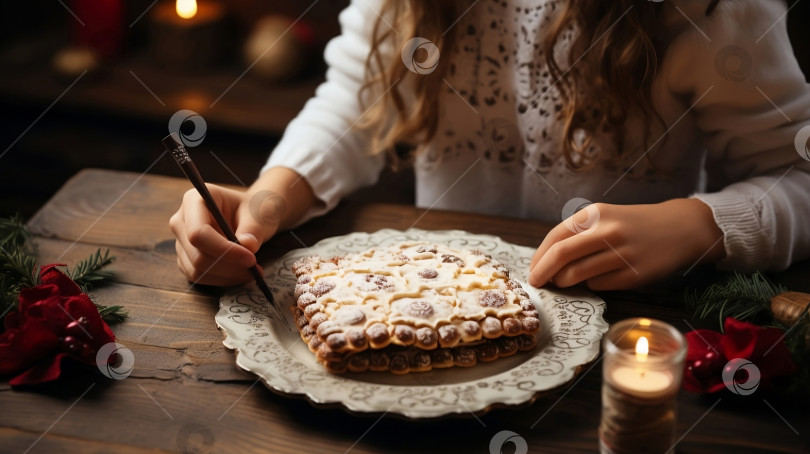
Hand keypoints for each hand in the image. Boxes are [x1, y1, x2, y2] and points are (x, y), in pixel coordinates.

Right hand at [169, 184, 276, 285]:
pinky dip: (222, 279)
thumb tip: (247, 246)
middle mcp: (181, 220)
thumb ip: (253, 229)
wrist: (250, 216)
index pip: (198, 232)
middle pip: (197, 255)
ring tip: (252, 269)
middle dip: (229, 266)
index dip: (223, 250)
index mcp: (195, 200)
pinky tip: (240, 272)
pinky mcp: (185, 259)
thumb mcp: (259, 213)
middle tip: (256, 268)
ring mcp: (181, 241)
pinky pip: (200, 277)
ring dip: (228, 275)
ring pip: (197, 270)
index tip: (250, 258)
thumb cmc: (253, 209)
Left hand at [528, 199, 725, 290]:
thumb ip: (578, 234)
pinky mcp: (633, 274)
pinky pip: (599, 285)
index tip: (531, 271)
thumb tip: (545, 261)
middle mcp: (607, 231)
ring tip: (564, 282)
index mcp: (596, 214)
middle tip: (536, 283)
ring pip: (577, 274)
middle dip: (543, 273)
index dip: (539, 257)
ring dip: (564, 282)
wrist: (679, 228)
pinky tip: (598, 278)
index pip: (555, 238)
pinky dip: (591, 285)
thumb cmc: (634, 224)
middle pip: (561, 256)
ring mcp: (621, 253)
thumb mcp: (605, 217)